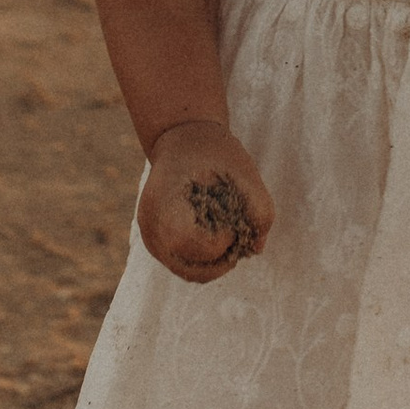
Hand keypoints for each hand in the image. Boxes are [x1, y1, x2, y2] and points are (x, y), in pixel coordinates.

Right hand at [137, 123, 275, 283]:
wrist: (183, 137)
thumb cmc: (216, 154)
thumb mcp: (247, 176)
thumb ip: (260, 214)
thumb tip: (255, 249)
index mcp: (167, 210)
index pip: (200, 249)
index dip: (224, 242)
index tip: (232, 220)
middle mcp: (152, 230)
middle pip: (194, 270)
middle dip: (222, 259)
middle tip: (235, 232)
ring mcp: (149, 237)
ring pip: (188, 271)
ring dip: (213, 261)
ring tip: (226, 231)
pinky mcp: (154, 240)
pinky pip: (182, 262)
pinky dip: (203, 257)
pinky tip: (215, 234)